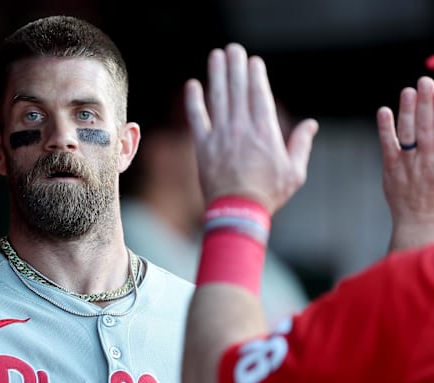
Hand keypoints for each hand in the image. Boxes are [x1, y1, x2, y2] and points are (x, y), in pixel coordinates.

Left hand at [184, 43, 317, 213]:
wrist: (237, 211)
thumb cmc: (268, 194)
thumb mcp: (294, 172)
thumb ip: (301, 144)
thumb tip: (311, 124)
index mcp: (265, 132)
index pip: (259, 95)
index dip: (256, 75)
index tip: (253, 60)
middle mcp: (242, 128)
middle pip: (238, 90)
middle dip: (235, 66)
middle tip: (233, 48)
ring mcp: (220, 135)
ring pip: (218, 98)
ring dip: (216, 75)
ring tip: (216, 56)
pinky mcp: (203, 145)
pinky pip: (197, 118)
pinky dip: (194, 101)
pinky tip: (192, 85)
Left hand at [377, 76, 433, 250]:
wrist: (419, 222)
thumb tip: (431, 129)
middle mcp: (429, 161)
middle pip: (429, 127)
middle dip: (428, 103)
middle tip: (426, 80)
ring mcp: (409, 165)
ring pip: (408, 133)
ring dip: (408, 110)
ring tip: (408, 90)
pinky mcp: (391, 170)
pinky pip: (388, 145)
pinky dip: (385, 128)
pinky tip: (384, 111)